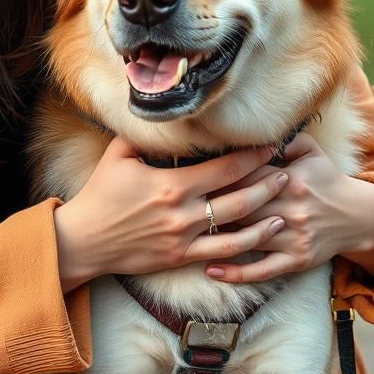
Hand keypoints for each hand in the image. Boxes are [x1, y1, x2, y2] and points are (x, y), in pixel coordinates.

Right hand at [53, 137, 289, 291]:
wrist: (85, 240)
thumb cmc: (100, 195)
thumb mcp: (118, 155)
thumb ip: (144, 136)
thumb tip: (164, 115)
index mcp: (172, 184)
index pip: (224, 168)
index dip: (252, 156)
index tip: (270, 146)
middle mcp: (184, 213)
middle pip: (239, 197)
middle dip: (267, 183)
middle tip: (288, 172)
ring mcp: (185, 238)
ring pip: (237, 229)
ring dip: (265, 217)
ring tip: (284, 206)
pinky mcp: (181, 258)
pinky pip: (222, 255)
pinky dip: (246, 247)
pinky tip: (262, 238)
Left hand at [204, 131, 373, 284]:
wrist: (357, 216)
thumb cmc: (326, 180)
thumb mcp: (311, 151)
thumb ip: (284, 138)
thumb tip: (257, 133)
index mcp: (290, 179)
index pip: (247, 177)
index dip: (220, 178)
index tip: (195, 180)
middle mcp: (291, 209)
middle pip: (242, 208)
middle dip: (213, 208)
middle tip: (183, 208)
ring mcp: (293, 237)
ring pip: (248, 239)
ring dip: (217, 238)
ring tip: (189, 236)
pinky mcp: (296, 260)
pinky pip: (262, 270)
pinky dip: (236, 273)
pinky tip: (211, 270)